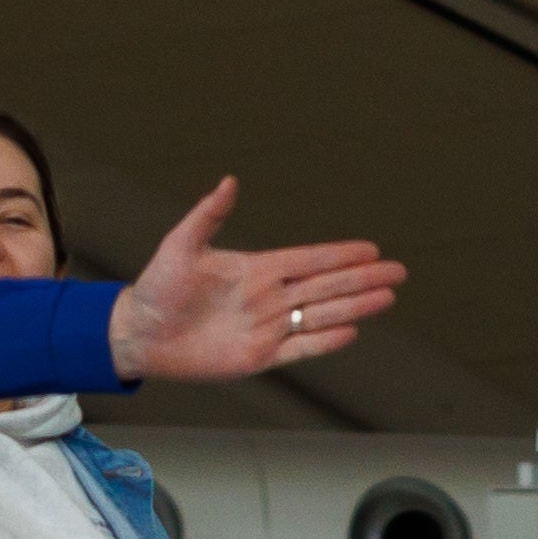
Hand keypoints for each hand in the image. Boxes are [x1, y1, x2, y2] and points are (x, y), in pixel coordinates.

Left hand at [107, 179, 407, 390]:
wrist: (139, 334)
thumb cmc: (156, 288)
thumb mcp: (180, 246)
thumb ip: (208, 216)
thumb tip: (229, 181)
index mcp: (256, 269)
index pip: (308, 260)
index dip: (340, 255)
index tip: (371, 249)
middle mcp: (268, 298)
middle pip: (326, 286)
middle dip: (362, 279)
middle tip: (398, 272)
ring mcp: (267, 328)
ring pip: (321, 315)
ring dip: (355, 307)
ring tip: (387, 298)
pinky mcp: (258, 357)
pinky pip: (299, 349)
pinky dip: (325, 341)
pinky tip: (351, 331)